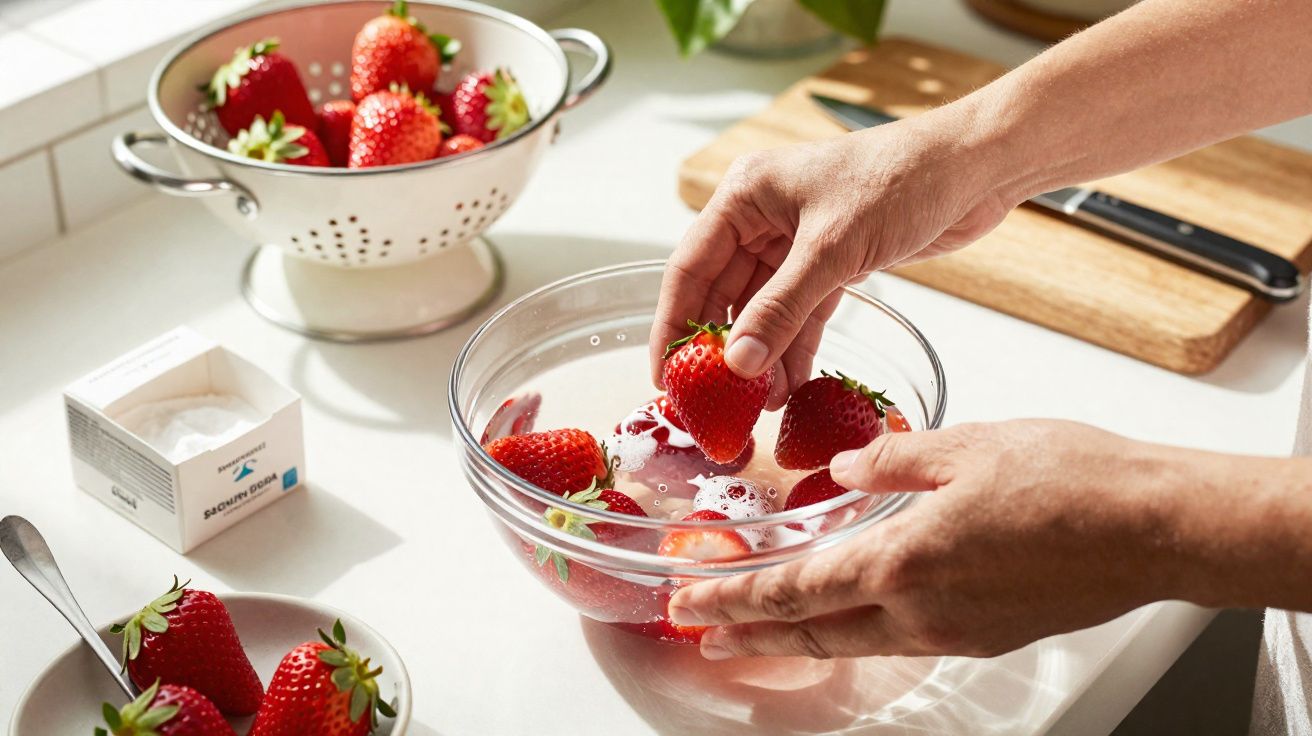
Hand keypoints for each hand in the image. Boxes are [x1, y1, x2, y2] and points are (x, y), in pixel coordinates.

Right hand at [651, 111, 1013, 406]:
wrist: (975, 167)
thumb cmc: (902, 180)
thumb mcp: (831, 249)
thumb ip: (780, 309)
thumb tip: (737, 365)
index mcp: (745, 195)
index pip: (690, 267)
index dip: (674, 325)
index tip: (665, 376)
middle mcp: (763, 216)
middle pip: (723, 292)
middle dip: (720, 348)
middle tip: (711, 403)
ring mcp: (798, 240)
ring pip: (763, 308)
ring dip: (761, 356)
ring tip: (757, 407)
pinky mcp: (833, 261)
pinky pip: (801, 313)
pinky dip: (795, 348)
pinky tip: (790, 386)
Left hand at [668, 420, 1196, 658]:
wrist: (1154, 527)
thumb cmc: (1069, 480)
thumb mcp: (964, 446)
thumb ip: (890, 458)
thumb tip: (844, 467)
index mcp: (902, 560)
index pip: (792, 590)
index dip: (734, 599)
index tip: (690, 604)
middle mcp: (920, 611)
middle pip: (813, 634)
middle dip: (750, 633)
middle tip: (703, 633)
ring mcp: (954, 633)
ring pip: (855, 644)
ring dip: (800, 639)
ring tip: (761, 634)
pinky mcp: (986, 635)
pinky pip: (901, 640)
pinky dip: (857, 632)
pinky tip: (853, 615)